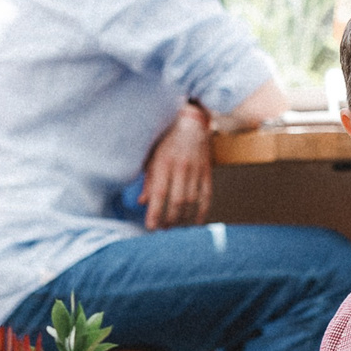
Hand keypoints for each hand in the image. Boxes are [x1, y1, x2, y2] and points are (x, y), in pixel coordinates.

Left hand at [141, 105, 213, 229]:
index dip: (155, 213)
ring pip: (192, 201)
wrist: (191, 121)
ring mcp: (196, 170)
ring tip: (175, 227)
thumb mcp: (151, 155)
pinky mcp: (207, 172)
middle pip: (177, 201)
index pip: (159, 193)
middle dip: (169, 220)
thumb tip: (142, 202)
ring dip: (183, 219)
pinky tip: (196, 223)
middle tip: (162, 229)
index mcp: (163, 163)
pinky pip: (207, 196)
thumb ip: (148, 179)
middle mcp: (181, 168)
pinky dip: (202, 212)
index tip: (151, 227)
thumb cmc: (166, 139)